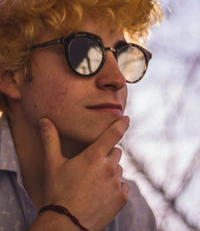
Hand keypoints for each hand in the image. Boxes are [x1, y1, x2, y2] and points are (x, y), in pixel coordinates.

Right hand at [39, 115, 129, 230]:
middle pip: (116, 151)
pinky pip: (123, 185)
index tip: (126, 118)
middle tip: (94, 163)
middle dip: (107, 153)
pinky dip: (116, 186)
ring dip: (111, 170)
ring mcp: (116, 183)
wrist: (66, 224)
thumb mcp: (52, 164)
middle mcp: (109, 167)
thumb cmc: (57, 192)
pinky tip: (103, 192)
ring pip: (119, 169)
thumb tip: (44, 120)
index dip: (121, 124)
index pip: (113, 134)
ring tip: (95, 181)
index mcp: (93, 156)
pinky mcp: (121, 199)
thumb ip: (50, 139)